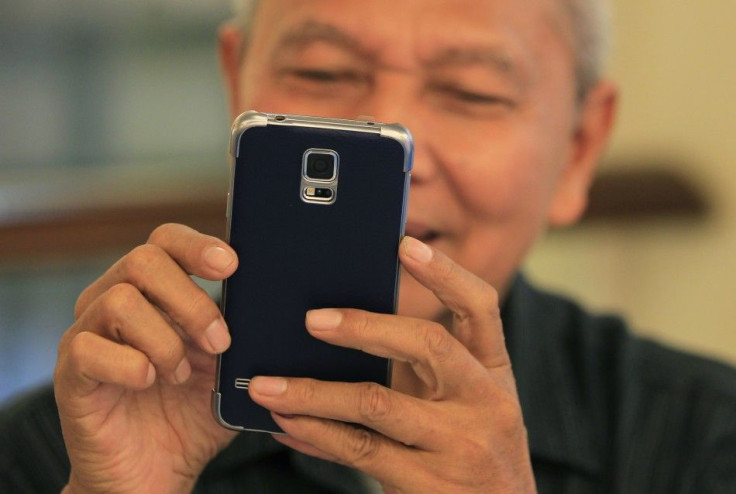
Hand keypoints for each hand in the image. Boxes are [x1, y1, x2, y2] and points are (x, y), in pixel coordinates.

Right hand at [54, 224, 238, 493]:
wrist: (156, 475)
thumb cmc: (190, 416)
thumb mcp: (227, 371)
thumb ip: (241, 336)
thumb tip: (270, 306)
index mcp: (154, 293)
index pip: (166, 241)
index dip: (197, 245)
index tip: (231, 266)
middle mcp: (115, 302)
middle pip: (144, 260)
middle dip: (191, 301)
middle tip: (218, 343)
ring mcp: (89, 335)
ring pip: (120, 300)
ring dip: (165, 340)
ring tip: (179, 376)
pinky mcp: (70, 373)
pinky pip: (89, 349)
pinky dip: (130, 365)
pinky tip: (148, 384)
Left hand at [248, 236, 535, 492]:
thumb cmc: (469, 449)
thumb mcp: (463, 403)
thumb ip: (420, 368)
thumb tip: (339, 330)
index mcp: (493, 371)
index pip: (481, 307)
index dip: (445, 273)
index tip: (403, 244)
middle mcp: (485, 402)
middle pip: (427, 344)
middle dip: (366, 327)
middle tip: (311, 320)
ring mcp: (459, 445)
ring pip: (376, 403)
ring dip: (313, 392)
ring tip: (268, 384)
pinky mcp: (429, 484)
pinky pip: (359, 451)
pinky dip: (315, 433)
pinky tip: (285, 422)